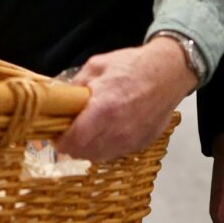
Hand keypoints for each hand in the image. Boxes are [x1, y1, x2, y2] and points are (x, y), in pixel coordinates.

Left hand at [51, 37, 190, 161]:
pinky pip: (115, 153)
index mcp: (103, 110)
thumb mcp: (96, 66)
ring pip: (99, 156)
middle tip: (68, 132)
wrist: (168, 72)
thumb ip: (76, 85)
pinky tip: (104, 132)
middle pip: (84, 153)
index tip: (55, 133)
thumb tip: (61, 100)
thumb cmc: (133, 66)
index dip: (60, 141)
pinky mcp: (141, 143)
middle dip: (71, 145)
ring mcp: (131, 140)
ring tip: (85, 132)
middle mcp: (117, 130)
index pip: (74, 141)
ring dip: (87, 148)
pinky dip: (105, 147)